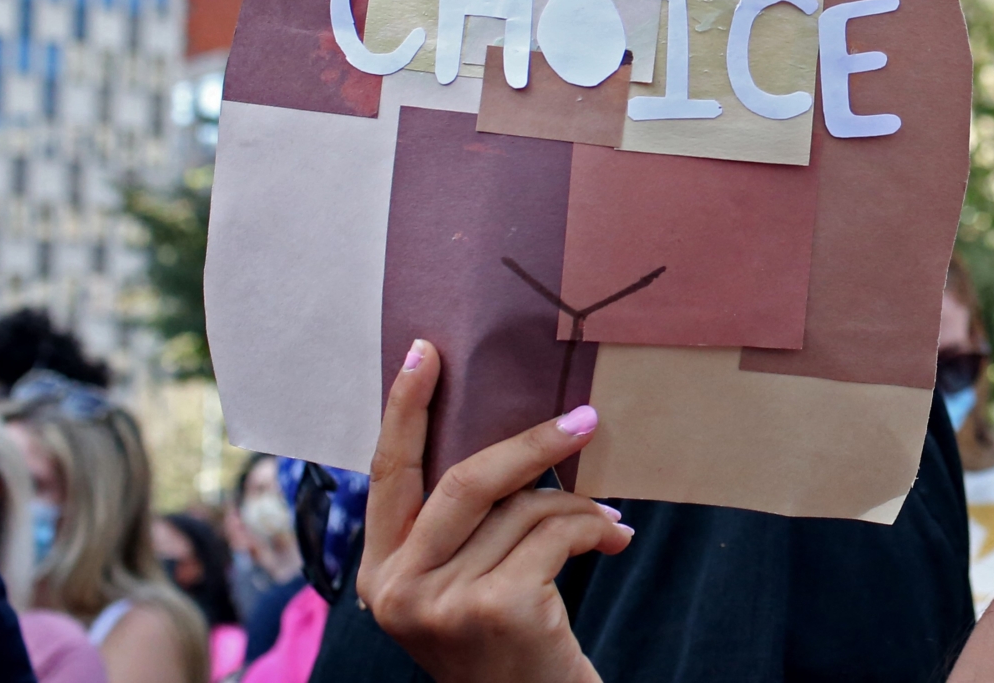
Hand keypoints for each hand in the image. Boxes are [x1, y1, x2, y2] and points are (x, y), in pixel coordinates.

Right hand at [359, 340, 634, 682]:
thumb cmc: (507, 641)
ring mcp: (443, 602)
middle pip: (465, 480)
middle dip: (532, 443)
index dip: (406, 410)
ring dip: (577, 505)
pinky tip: (613, 541)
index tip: (426, 352)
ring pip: (522, 508)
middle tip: (586, 420)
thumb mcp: (461, 583)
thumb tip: (513, 439)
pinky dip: (593, 528)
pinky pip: (556, 533)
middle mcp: (397, 590)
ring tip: (606, 521)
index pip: (387, 475)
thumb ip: (463, 525)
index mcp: (380, 575)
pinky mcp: (497, 607)